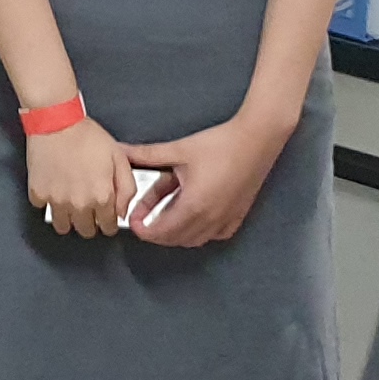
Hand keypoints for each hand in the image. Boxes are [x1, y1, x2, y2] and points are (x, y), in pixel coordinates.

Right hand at [24, 114, 137, 237]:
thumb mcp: (119, 158)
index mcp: (101, 196)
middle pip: (86, 231)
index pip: (108, 227)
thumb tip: (121, 211)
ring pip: (63, 227)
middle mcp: (79, 204)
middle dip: (90, 223)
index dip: (108, 221)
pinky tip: (54, 189)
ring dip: (69, 219)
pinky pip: (43, 208)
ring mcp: (56, 200)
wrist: (57, 121)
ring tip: (70, 203)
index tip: (105, 216)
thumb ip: (126, 188)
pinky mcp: (38, 193)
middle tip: (88, 208)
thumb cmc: (87, 136)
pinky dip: (48, 202)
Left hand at [125, 109, 293, 247]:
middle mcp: (210, 219)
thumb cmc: (221, 143)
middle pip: (174, 239)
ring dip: (175, 232)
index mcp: (193, 205)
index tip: (134, 221)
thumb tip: (122, 152)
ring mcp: (226, 220)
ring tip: (164, 214)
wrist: (257, 139)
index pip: (160, 232)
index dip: (143, 230)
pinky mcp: (237, 216)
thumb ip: (147, 155)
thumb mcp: (179, 150)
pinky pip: (213, 235)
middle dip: (155, 232)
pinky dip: (198, 231)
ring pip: (193, 240)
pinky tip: (194, 216)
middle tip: (144, 218)